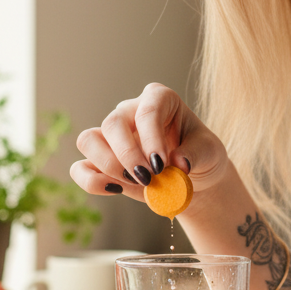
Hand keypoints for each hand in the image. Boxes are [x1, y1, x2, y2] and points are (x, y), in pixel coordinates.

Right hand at [70, 83, 229, 204]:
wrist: (192, 178)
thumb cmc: (200, 155)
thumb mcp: (210, 152)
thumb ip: (196, 154)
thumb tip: (178, 163)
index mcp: (159, 99)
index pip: (147, 110)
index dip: (150, 138)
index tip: (161, 165)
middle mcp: (130, 111)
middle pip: (113, 123)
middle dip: (128, 155)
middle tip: (148, 178)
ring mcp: (112, 135)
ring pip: (89, 140)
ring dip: (109, 166)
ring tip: (137, 183)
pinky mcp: (99, 160)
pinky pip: (80, 167)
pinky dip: (91, 181)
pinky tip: (115, 190)